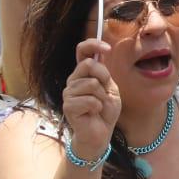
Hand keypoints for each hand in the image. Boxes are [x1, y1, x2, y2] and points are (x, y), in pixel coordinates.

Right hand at [63, 38, 120, 159]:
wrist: (100, 133)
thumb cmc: (105, 110)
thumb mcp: (110, 88)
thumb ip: (103, 73)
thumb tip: (99, 55)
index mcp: (84, 73)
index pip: (82, 51)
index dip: (93, 44)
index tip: (107, 48)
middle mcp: (73, 80)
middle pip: (89, 64)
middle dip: (104, 77)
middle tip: (105, 92)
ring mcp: (69, 92)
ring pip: (92, 83)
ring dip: (102, 96)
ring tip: (98, 106)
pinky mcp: (68, 105)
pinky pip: (90, 99)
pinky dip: (97, 107)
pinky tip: (93, 113)